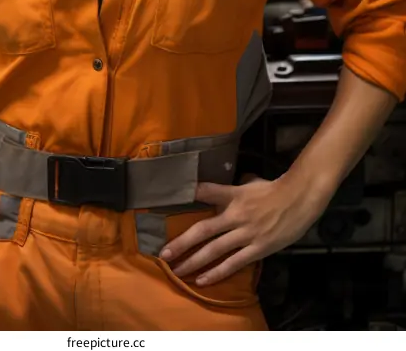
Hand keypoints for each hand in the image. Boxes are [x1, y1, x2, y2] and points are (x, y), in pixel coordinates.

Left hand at [159, 174, 330, 285]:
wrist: (299, 199)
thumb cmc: (273, 189)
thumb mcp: (249, 182)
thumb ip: (232, 188)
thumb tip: (217, 189)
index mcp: (233, 195)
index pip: (207, 192)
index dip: (190, 195)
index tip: (168, 200)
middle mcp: (236, 215)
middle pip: (204, 230)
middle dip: (182, 242)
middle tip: (164, 254)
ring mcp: (246, 233)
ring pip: (215, 250)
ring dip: (194, 261)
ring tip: (177, 271)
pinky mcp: (257, 249)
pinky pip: (233, 263)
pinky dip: (217, 272)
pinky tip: (203, 280)